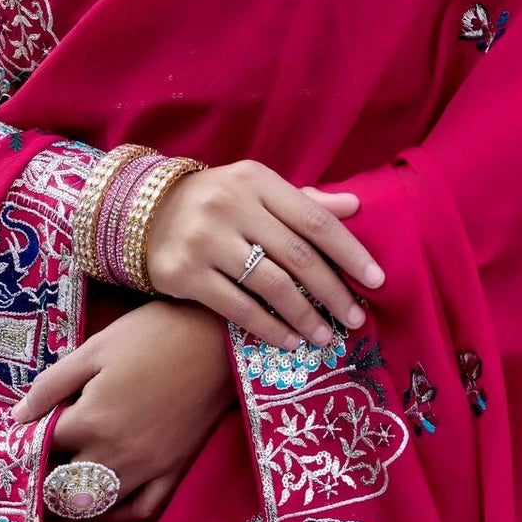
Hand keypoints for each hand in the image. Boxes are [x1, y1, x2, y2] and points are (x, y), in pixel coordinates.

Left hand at [12, 298, 235, 521]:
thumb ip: (52, 384)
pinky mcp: (174, 470)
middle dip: (42, 476)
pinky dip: (117, 516)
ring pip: (97, 504)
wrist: (218, 338)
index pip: (41, 446)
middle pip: (62, 484)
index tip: (15, 436)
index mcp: (90, 421)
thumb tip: (17, 417)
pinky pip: (141, 510)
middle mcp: (114, 454)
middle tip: (35, 463)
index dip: (24, 440)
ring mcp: (146, 467)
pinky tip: (103, 508)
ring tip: (58, 487)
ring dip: (72, 500)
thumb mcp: (95, 348)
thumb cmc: (153, 335)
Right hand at [144, 165, 383, 346]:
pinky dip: (269, 327)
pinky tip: (289, 340)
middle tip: (356, 318)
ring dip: (304, 316)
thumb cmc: (217, 203)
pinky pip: (237, 307)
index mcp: (257, 180)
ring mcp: (205, 240)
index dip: (350, 252)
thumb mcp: (257, 190)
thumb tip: (355, 207)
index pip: (315, 220)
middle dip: (333, 292)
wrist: (143, 214)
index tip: (377, 281)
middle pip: (297, 256)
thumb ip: (304, 202)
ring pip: (270, 285)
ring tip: (326, 336)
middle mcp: (231, 206)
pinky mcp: (184, 274)